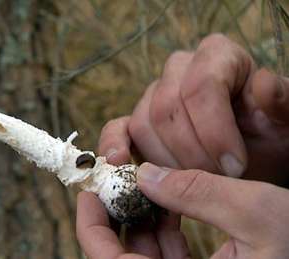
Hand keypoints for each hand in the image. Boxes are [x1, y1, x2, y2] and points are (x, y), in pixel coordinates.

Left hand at [77, 163, 288, 258]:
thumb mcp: (258, 214)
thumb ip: (199, 191)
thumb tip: (145, 174)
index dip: (91, 225)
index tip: (91, 190)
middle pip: (121, 255)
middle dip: (117, 215)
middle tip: (118, 180)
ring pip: (143, 253)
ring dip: (140, 218)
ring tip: (147, 185)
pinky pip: (166, 256)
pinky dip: (163, 229)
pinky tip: (171, 203)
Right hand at [99, 34, 288, 182]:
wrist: (252, 152)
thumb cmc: (271, 134)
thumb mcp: (285, 122)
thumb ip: (281, 103)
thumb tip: (262, 84)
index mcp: (218, 56)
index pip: (201, 86)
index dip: (214, 130)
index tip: (235, 168)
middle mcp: (180, 69)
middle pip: (166, 108)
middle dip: (190, 153)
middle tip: (216, 181)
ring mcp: (153, 95)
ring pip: (143, 125)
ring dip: (166, 162)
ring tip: (193, 183)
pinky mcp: (136, 122)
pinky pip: (117, 129)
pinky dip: (114, 146)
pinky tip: (118, 163)